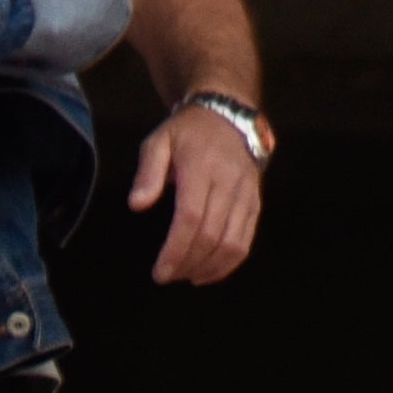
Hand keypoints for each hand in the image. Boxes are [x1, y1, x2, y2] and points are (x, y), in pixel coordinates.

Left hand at [126, 103, 261, 286]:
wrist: (228, 115)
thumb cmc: (187, 132)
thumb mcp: (159, 141)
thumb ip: (147, 172)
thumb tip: (137, 205)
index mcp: (201, 168)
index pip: (190, 217)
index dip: (176, 249)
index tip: (160, 272)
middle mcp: (228, 183)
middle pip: (211, 235)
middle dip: (188, 263)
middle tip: (167, 276)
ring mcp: (246, 194)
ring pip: (233, 243)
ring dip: (208, 268)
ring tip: (185, 277)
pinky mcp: (255, 203)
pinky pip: (246, 240)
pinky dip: (228, 263)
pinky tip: (207, 272)